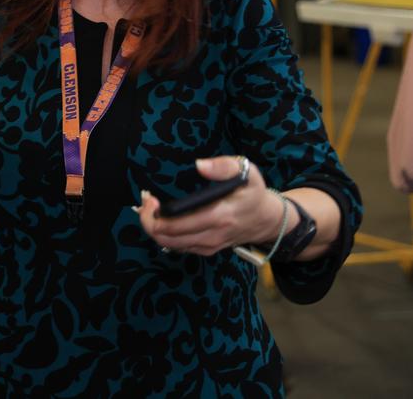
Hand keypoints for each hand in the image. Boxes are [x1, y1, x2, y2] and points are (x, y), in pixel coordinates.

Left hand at [137, 156, 283, 256]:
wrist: (267, 219)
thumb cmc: (253, 192)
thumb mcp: (247, 172)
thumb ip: (224, 166)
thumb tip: (200, 165)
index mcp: (219, 216)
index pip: (178, 224)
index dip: (155, 214)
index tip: (149, 197)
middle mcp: (211, 235)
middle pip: (167, 238)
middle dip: (148, 220)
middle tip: (145, 201)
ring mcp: (208, 245)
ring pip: (169, 245)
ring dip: (153, 228)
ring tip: (149, 208)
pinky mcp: (205, 249)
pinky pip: (177, 247)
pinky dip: (164, 234)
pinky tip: (160, 218)